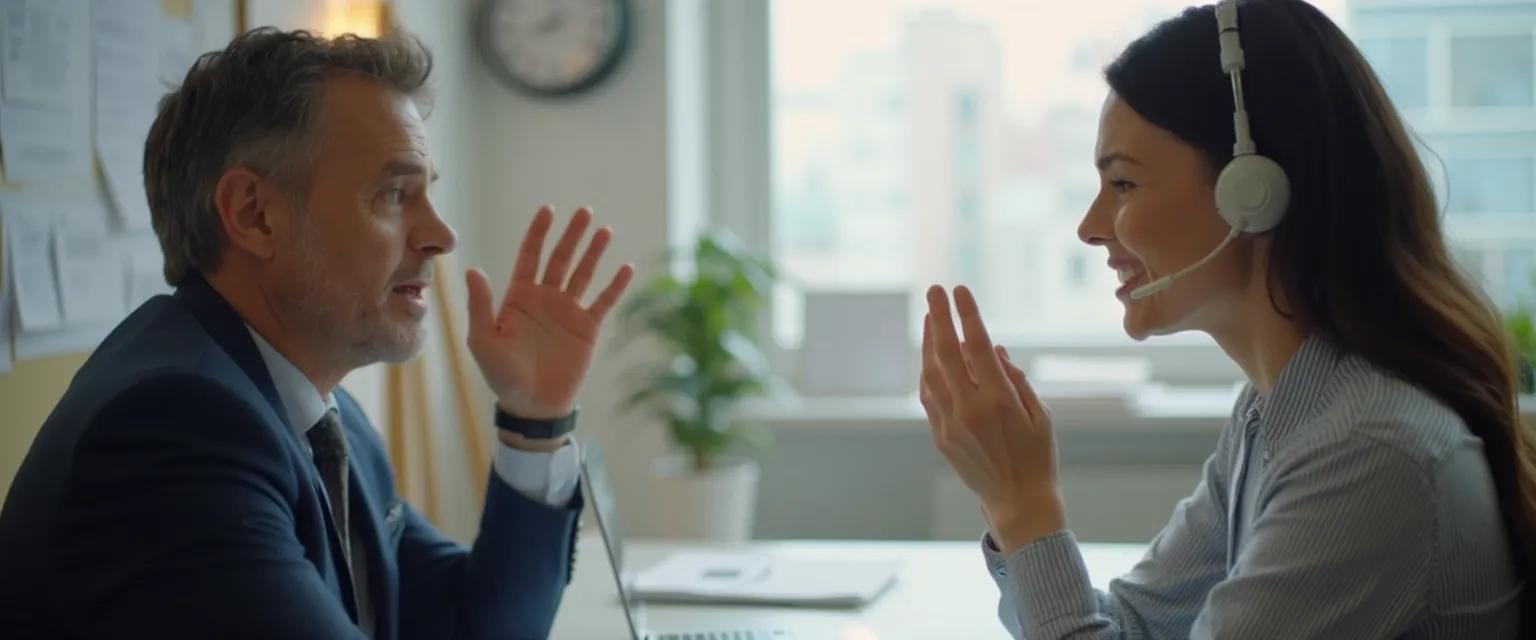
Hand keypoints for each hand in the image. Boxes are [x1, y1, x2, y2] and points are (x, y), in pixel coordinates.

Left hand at [465, 206, 634, 427]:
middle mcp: (545, 299)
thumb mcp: (483, 339)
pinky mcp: (587, 329)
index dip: (538, 233)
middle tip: (585, 211)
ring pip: (583, 274)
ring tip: (605, 231)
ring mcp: (567, 312)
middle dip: (571, 235)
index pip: (530, 256)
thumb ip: (481, 304)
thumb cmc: (502, 375)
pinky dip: (615, 286)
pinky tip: (626, 268)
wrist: (532, 406)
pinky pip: (603, 302)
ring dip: (594, 252)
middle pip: (560, 258)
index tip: (548, 210)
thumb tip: (473, 268)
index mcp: (518, 297)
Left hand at [920, 285, 1063, 554]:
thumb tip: (993, 348)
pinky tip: (931, 355)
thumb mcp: (1040, 414)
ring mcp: (951, 425)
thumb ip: (1015, 378)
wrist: (1018, 502)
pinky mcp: (941, 437)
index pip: (976, 346)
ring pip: (931, 374)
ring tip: (932, 317)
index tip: (960, 291)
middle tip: (935, 291)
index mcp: (999, 401)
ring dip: (929, 342)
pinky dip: (928, 372)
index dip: (966, 315)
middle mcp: (970, 410)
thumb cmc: (1037, 455)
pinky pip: (929, 397)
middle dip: (939, 318)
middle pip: (947, 354)